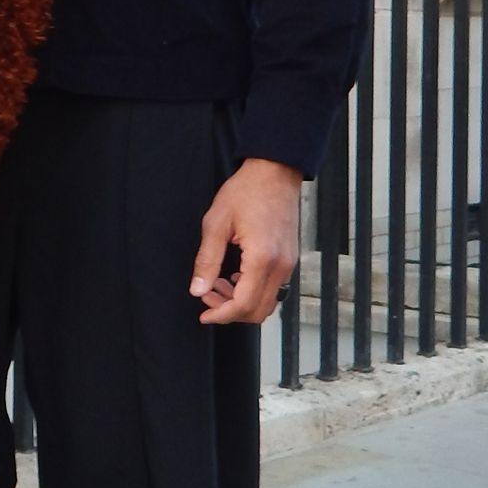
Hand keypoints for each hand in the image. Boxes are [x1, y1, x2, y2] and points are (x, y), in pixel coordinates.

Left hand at [189, 159, 302, 325]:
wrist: (275, 171)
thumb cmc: (246, 191)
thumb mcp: (216, 223)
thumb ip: (207, 260)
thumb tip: (197, 289)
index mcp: (262, 258)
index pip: (244, 304)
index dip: (221, 315)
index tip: (204, 315)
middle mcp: (281, 266)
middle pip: (258, 311)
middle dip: (230, 312)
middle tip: (207, 297)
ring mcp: (289, 263)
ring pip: (267, 302)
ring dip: (241, 302)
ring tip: (217, 285)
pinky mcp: (290, 259)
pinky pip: (273, 288)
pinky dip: (253, 291)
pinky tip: (235, 276)